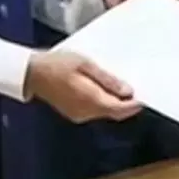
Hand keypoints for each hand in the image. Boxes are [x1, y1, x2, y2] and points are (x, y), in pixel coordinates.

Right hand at [25, 50, 141, 122]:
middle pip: (114, 112)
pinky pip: (95, 110)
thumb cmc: (57, 64)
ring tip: (121, 84)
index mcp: (90, 100)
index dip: (134, 105)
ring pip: (105, 112)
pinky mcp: (74, 113)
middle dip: (126, 103)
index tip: (145, 96)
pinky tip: (105, 89)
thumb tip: (128, 92)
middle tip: (137, 88)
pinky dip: (104, 102)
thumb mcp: (86, 64)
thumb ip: (107, 79)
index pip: (119, 109)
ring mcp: (79, 114)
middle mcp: (86, 112)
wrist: (32, 72)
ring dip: (115, 102)